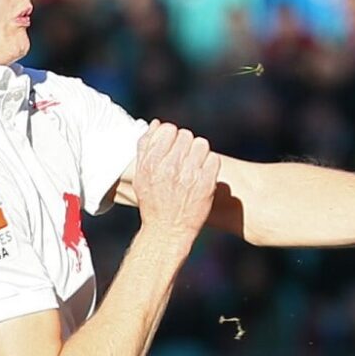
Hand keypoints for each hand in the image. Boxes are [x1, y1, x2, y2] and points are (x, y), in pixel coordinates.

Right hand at [131, 122, 218, 238]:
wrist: (167, 231)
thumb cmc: (153, 203)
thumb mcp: (141, 175)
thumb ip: (145, 147)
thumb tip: (157, 124)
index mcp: (152, 162)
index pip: (168, 129)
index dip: (172, 136)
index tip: (172, 148)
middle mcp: (170, 166)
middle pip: (186, 135)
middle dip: (185, 146)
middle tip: (183, 160)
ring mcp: (189, 175)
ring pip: (201, 144)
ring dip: (198, 153)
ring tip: (193, 167)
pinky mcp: (206, 183)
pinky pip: (213, 159)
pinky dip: (209, 165)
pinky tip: (202, 175)